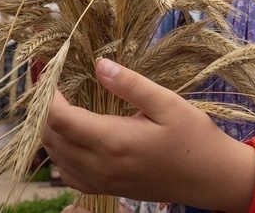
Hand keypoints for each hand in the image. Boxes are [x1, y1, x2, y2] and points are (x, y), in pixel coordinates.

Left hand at [42, 59, 254, 212]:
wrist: (210, 178)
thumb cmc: (193, 137)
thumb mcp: (167, 103)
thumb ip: (130, 84)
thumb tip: (99, 65)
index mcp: (113, 140)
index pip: (60, 118)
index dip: (46, 94)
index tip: (49, 72)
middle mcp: (100, 165)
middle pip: (51, 137)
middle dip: (44, 109)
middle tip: (50, 83)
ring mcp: (101, 181)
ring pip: (56, 157)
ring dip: (50, 130)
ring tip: (57, 103)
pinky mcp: (106, 189)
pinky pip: (68, 174)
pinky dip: (60, 154)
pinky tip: (70, 138)